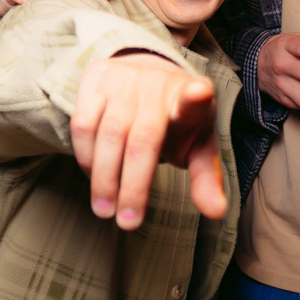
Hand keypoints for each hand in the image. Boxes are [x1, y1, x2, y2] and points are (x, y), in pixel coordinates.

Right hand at [69, 52, 225, 228]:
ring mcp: (126, 78)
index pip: (195, 98)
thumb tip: (216, 212)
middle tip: (127, 222)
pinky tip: (92, 175)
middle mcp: (159, 84)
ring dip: (104, 178)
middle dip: (134, 185)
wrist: (149, 78)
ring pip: (109, 134)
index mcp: (192, 99)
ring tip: (105, 209)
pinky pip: (83, 124)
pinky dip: (85, 155)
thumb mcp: (197, 145)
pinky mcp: (97, 77)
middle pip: (144, 139)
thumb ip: (206, 178)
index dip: (196, 97)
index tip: (200, 93)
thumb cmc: (177, 123)